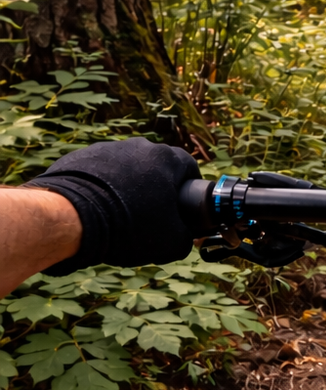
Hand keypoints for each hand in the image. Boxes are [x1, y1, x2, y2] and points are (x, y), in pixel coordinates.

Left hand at [24, 138, 201, 273]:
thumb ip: (188, 236)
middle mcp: (140, 147)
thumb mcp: (172, 242)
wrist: (71, 219)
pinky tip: (98, 210)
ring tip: (120, 215)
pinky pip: (101, 172)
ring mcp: (109, 149)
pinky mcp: (81, 157)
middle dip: (157, 188)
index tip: (183, 208)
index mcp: (167, 159)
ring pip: (129, 169)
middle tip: (151, 214)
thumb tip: (186, 236)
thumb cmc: (129, 226)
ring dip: (129, 187)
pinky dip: (103, 188)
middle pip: (158, 167)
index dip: (190, 189)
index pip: (189, 168)